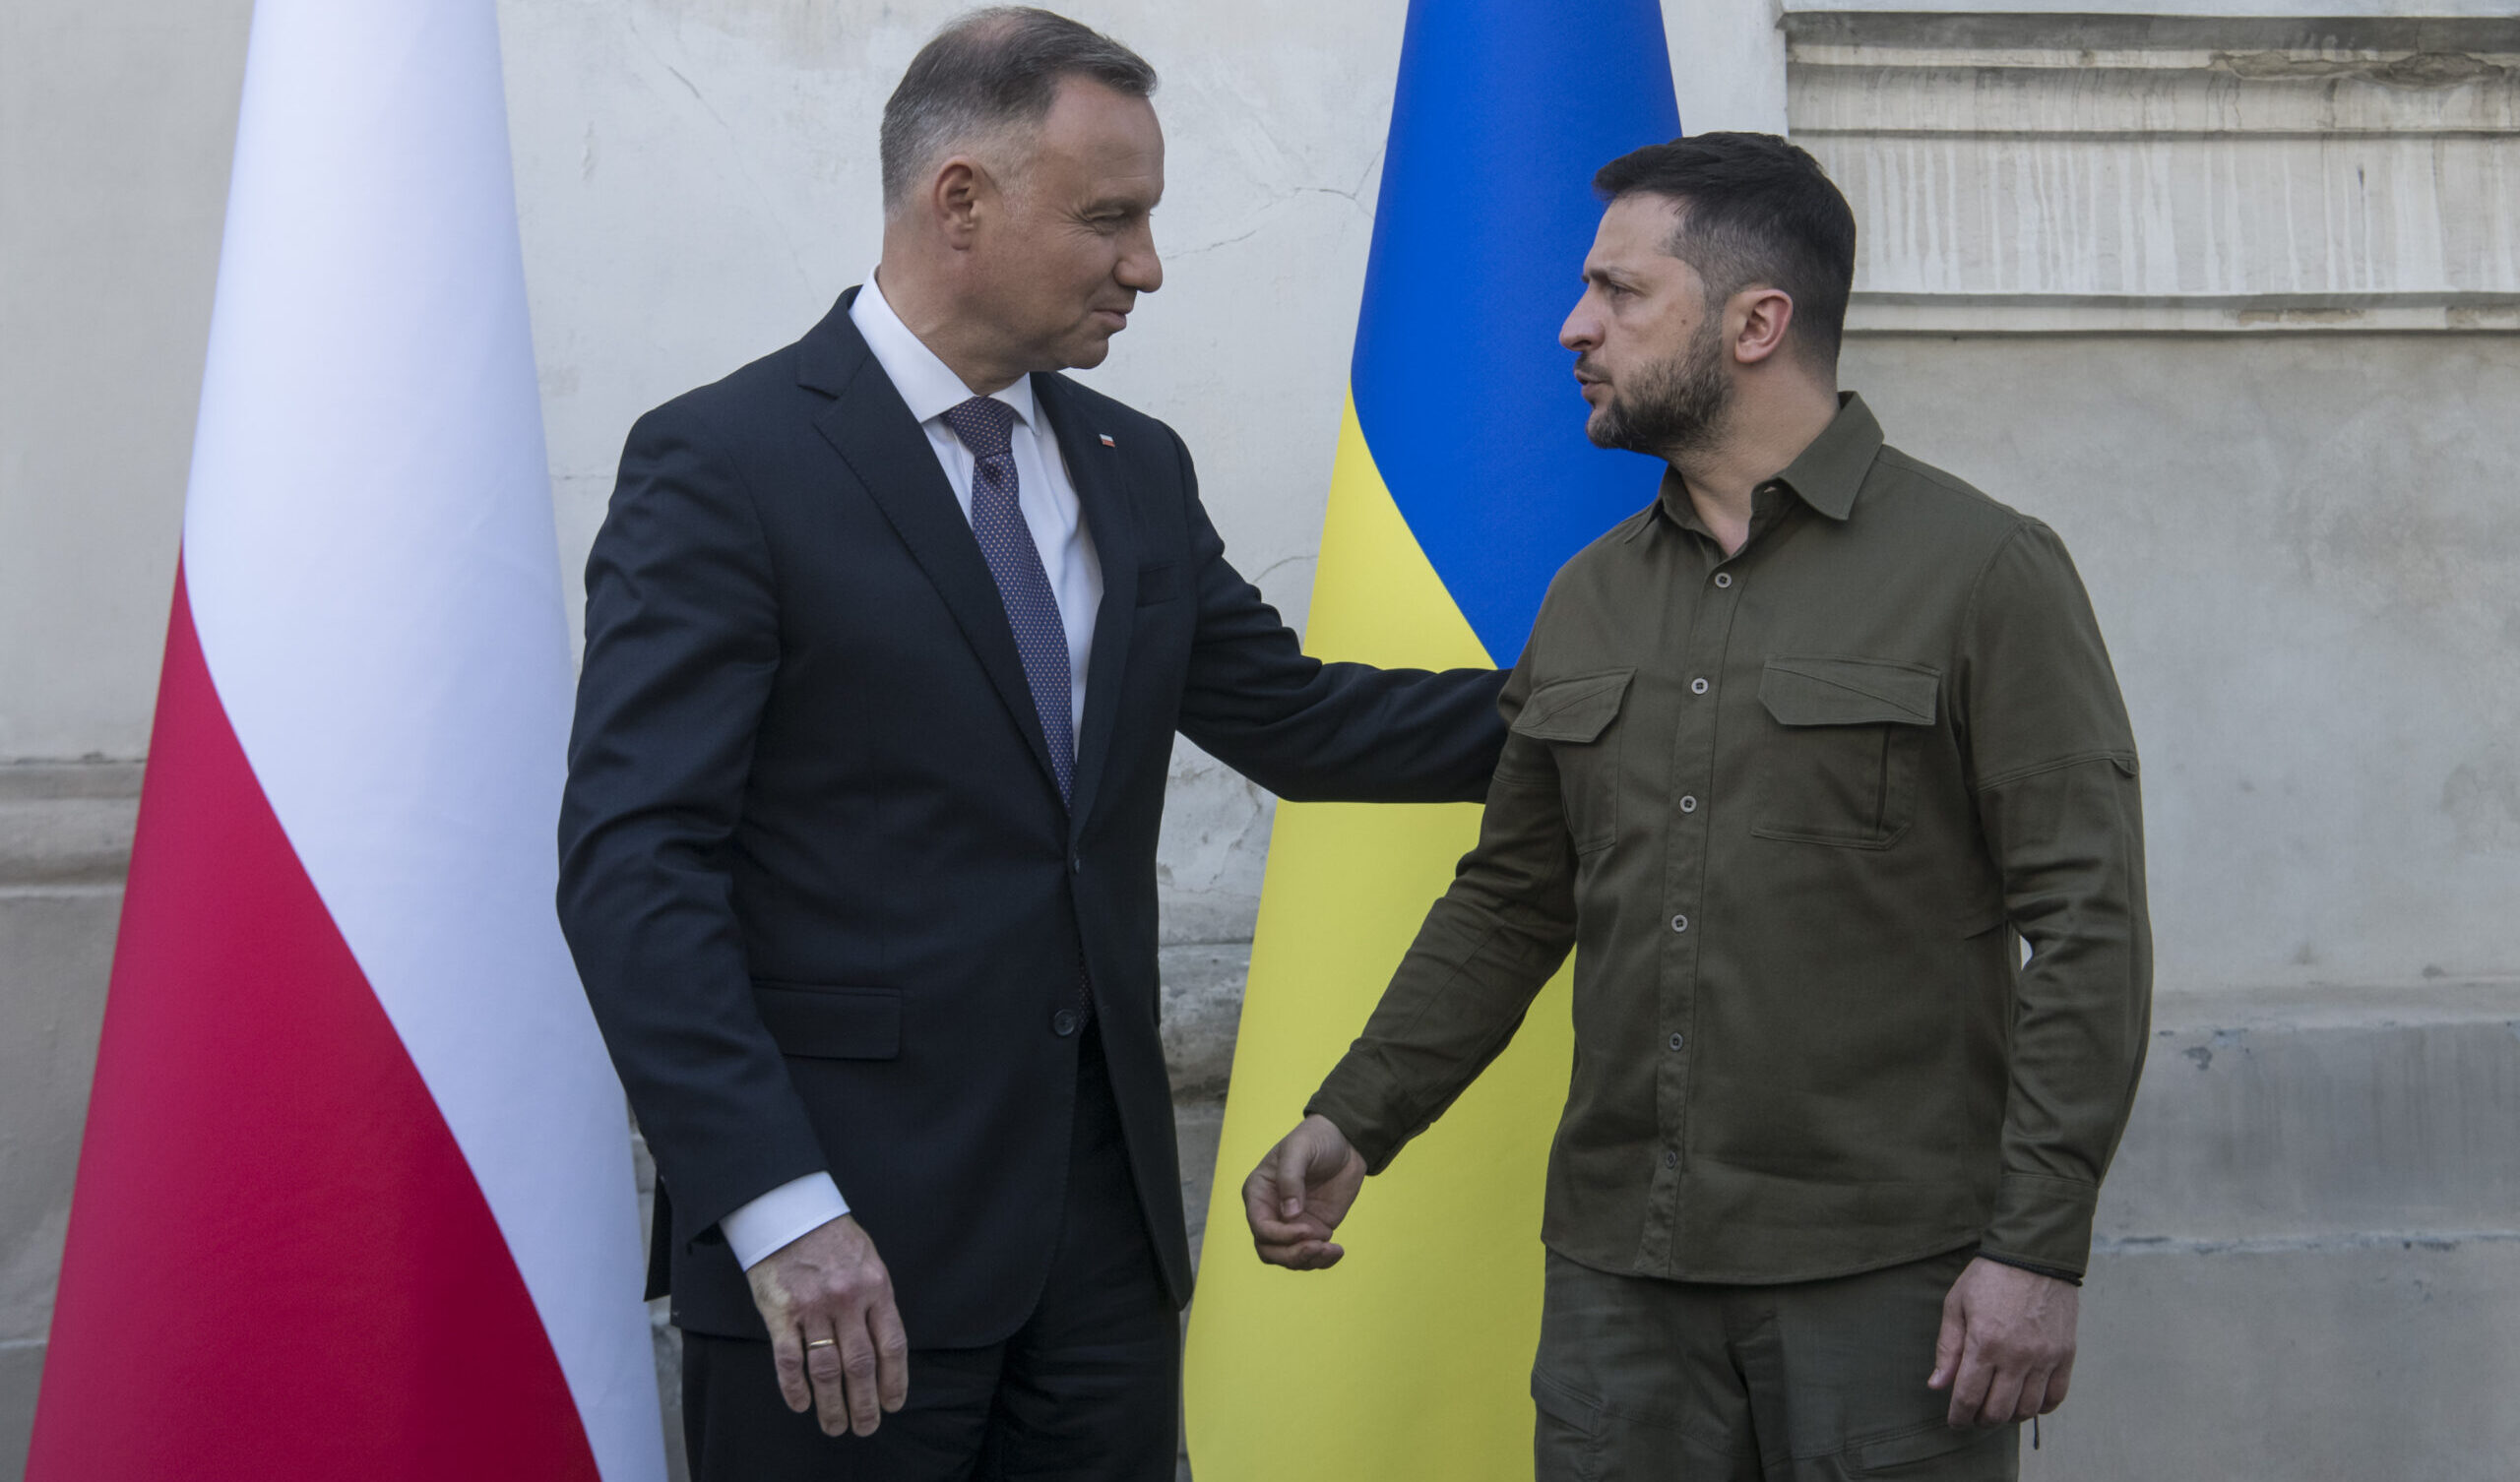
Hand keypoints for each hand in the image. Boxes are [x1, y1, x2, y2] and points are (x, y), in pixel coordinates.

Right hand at [744, 1214, 908, 1436]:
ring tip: (835, 1426)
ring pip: (826, 1369)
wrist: (789, 1212)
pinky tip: (802, 1404)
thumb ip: (876, 1300)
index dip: (894, 1381)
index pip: (892, 1345)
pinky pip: (789, 1359)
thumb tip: (885, 1346)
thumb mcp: (868, 1261)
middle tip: (866, 1427)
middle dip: (865, 1403)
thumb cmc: (832, 1238)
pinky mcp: (781, 1311)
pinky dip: (795, 1387)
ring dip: (832, 1404)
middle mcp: (848, 1300)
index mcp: (876, 1287)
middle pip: (861, 1365)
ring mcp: (814, 1307)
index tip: (893, 1404)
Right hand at [1242, 1114, 1366, 1269]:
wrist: (1345, 1141)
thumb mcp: (1299, 1149)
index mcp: (1259, 1192)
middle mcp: (1271, 1212)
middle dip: (1292, 1255)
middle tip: (1318, 1246)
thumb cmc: (1315, 1139)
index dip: (1280, 1235)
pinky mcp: (1313, 1229)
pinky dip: (1322, 1260)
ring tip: (1332, 1249)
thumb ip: (1291, 1178)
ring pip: (1289, 1258)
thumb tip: (1289, 1214)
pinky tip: (1337, 1251)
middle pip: (1269, 1250)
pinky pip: (1311, 1255)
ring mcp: (1292, 1224)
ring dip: (1308, 1260)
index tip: (1307, 1228)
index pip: (1260, 1226)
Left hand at [1928, 1257, 2078, 1428]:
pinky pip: (2055, 1397)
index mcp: (1984, 1343)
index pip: (1968, 1397)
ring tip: (1999, 1407)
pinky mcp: (2065, 1355)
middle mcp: (2016, 1356)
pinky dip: (2040, 1407)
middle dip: (1981, 1421)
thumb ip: (1948, 1348)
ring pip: (2027, 1410)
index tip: (1955, 1422)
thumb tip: (1938, 1385)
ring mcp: (2044, 1358)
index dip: (1959, 1417)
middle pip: (1998, 1411)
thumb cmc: (1989, 1277)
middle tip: (1974, 1416)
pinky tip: (2026, 1400)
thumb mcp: (1956, 1305)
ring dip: (2010, 1416)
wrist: (2035, 1255)